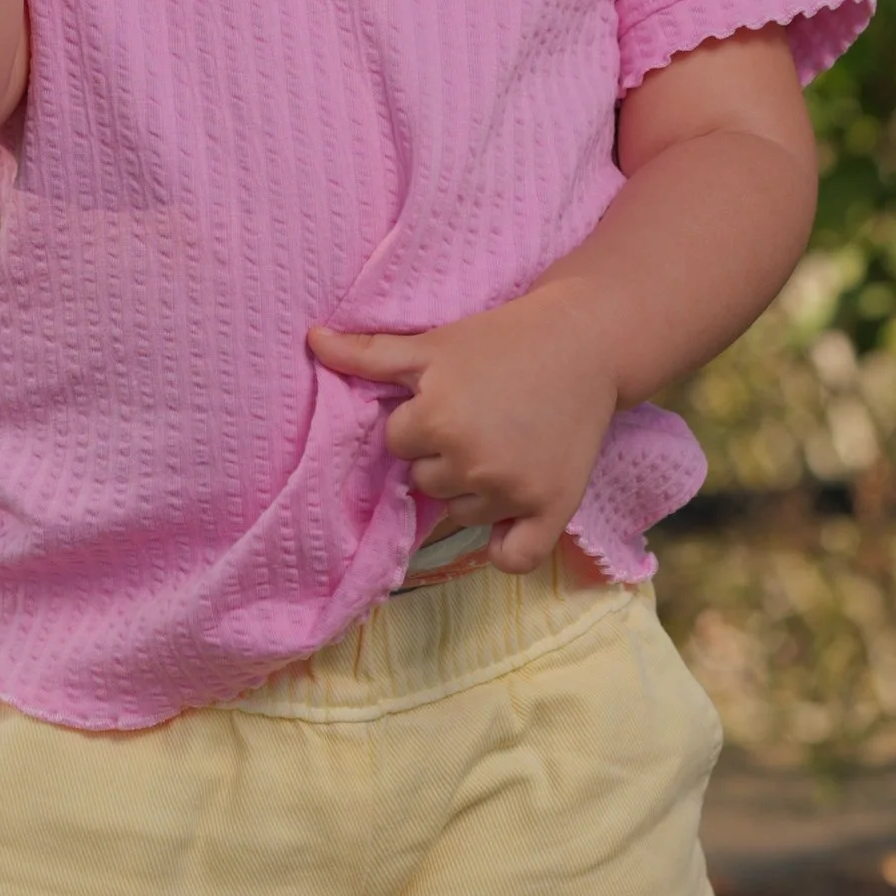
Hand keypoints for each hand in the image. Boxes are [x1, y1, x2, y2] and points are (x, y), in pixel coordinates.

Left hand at [310, 293, 621, 575]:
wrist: (584, 343)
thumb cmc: (501, 338)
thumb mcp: (433, 343)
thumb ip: (369, 354)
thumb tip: (311, 338)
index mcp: (436, 419)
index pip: (398, 443)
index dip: (420, 420)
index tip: (453, 398)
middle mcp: (472, 460)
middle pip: (426, 483)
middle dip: (444, 456)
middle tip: (480, 419)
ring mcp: (513, 489)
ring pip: (461, 515)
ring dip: (473, 491)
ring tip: (502, 445)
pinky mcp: (553, 508)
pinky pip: (513, 557)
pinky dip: (505, 548)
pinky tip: (505, 523)